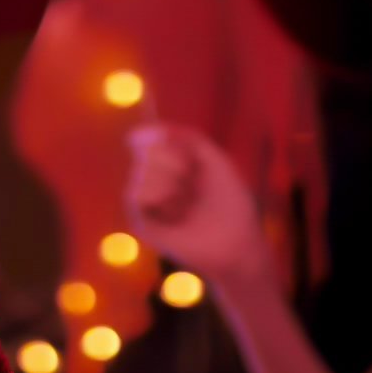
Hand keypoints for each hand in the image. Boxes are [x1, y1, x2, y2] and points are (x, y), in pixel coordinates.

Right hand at [125, 123, 272, 288]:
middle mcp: (158, 180)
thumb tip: (151, 130)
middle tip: (192, 185)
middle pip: (149, 152)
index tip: (188, 155)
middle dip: (174, 163)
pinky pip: (135, 195)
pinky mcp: (142, 222)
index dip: (168, 141)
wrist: (235, 242)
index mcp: (174, 165)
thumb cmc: (231, 204)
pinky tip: (174, 211)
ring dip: (169, 183)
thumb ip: (188, 138)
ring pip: (142, 171)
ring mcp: (149, 201)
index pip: (156, 138)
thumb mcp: (216, 161)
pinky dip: (157, 197)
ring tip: (185, 202)